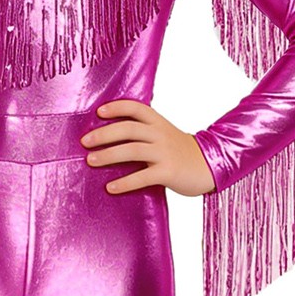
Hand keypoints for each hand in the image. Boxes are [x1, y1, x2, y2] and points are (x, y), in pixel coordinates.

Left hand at [80, 99, 216, 195]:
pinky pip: (142, 177)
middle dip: (103, 134)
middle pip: (128, 129)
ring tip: (90, 161)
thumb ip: (144, 132)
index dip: (116, 108)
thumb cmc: (181, 152)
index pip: (135, 108)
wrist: (209, 167)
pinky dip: (124, 182)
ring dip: (108, 155)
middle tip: (84, 142)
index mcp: (159, 122)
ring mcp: (165, 153)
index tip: (98, 112)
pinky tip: (110, 188)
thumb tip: (110, 136)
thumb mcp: (165, 134)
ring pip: (131, 150)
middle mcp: (161, 134)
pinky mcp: (168, 172)